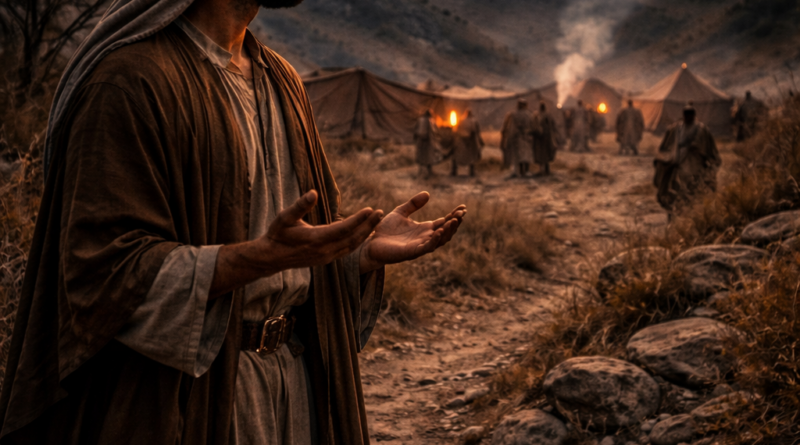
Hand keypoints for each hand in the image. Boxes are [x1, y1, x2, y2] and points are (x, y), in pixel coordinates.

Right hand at [210, 190, 382, 297]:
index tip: (370, 209)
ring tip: (377, 220)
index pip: (342, 229)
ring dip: (366, 233)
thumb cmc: (277, 234)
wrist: (272, 257)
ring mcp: (326, 257)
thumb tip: (313, 193)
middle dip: (368, 226)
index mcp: (315, 240)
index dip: (358, 220)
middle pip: (352, 239)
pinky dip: (358, 241)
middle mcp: (324, 251)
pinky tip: (365, 232)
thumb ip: (300, 206)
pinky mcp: (327, 260)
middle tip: (380, 212)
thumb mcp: (284, 217)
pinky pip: (347, 251)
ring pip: (352, 246)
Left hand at [359, 192, 465, 272]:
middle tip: (462, 213)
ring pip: (440, 240)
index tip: (463, 207)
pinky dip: (435, 240)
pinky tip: (439, 230)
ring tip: (455, 221)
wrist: (371, 243)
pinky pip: (427, 247)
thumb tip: (427, 194)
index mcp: (424, 229)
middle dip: (455, 223)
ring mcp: (420, 246)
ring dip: (449, 231)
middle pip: (446, 231)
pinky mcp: (412, 252)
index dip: (454, 215)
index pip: (444, 221)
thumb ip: (413, 204)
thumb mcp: (400, 212)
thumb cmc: (385, 230)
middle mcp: (425, 238)